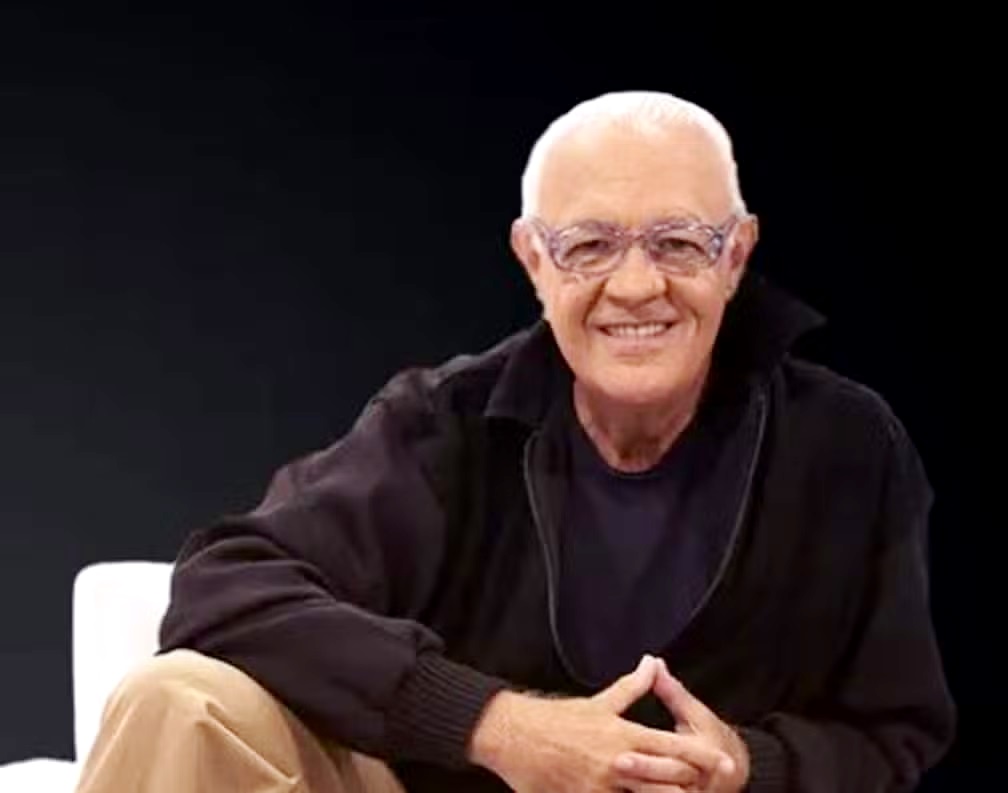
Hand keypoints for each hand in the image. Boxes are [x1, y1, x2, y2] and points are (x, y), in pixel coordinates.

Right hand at [469, 655, 733, 791]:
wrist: (515, 736)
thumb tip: (652, 662)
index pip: (673, 746)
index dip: (702, 756)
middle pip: (668, 779)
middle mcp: (618, 761)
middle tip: (718, 788)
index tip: (727, 763)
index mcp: (624, 734)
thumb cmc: (557, 718)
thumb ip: (631, 687)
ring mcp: (602, 786)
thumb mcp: (598, 702)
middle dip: (694, 786)